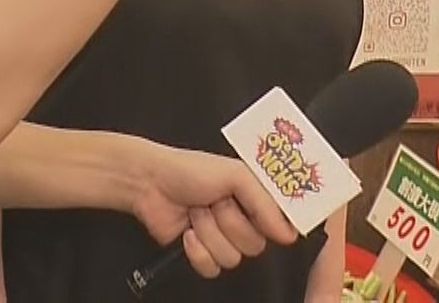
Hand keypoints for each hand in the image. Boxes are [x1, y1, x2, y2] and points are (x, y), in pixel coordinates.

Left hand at [128, 143, 297, 279]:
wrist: (150, 184)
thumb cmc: (189, 170)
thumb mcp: (235, 174)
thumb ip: (265, 203)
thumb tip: (288, 233)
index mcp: (255, 199)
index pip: (281, 225)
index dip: (272, 225)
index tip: (256, 214)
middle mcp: (243, 221)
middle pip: (255, 246)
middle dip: (229, 223)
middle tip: (214, 203)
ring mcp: (222, 239)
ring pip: (232, 258)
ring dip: (209, 232)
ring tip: (197, 212)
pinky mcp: (202, 254)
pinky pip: (212, 268)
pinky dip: (196, 250)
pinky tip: (187, 232)